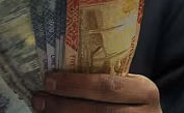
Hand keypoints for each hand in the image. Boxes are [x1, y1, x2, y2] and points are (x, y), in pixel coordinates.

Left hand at [31, 72, 161, 112]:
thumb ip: (107, 80)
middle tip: (39, 99)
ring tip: (42, 110)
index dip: (76, 84)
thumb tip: (59, 74)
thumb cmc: (133, 101)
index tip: (49, 80)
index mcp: (145, 92)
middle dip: (64, 105)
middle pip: (98, 110)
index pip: (107, 86)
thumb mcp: (129, 87)